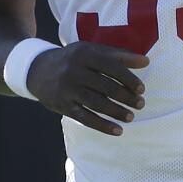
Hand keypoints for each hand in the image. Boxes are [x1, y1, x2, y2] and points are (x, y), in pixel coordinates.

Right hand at [26, 41, 148, 135]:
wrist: (37, 70)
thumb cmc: (73, 59)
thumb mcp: (91, 51)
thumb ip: (118, 55)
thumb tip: (145, 61)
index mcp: (84, 53)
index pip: (111, 66)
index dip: (128, 78)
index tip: (141, 89)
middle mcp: (74, 70)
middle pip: (105, 86)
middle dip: (125, 97)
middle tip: (140, 104)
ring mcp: (67, 89)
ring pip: (96, 103)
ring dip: (116, 112)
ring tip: (131, 117)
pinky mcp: (62, 105)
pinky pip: (85, 118)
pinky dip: (102, 125)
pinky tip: (117, 130)